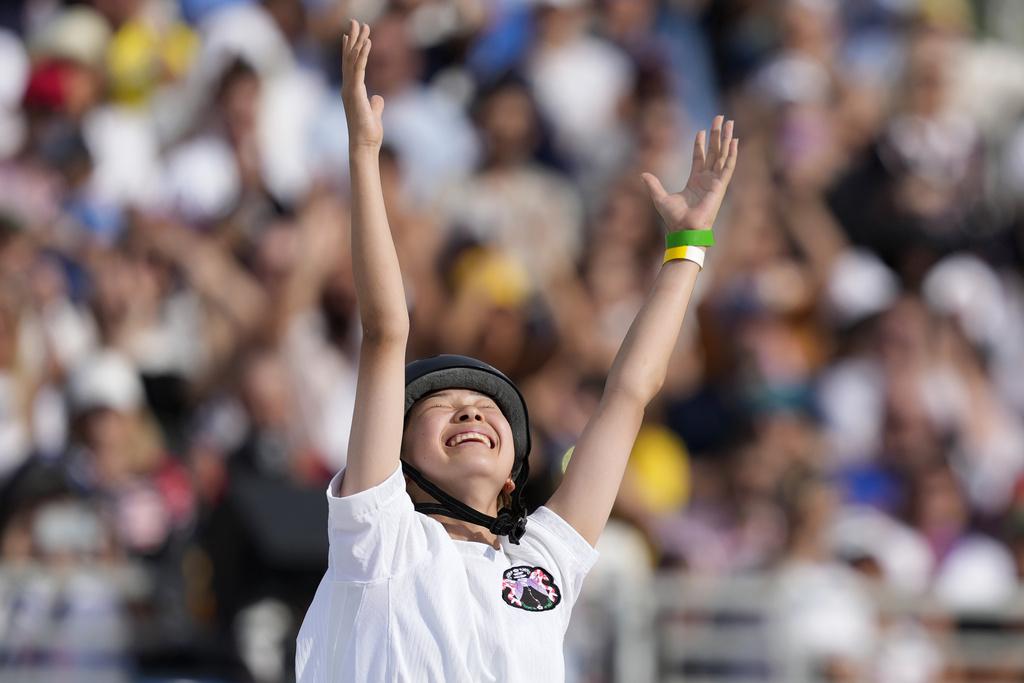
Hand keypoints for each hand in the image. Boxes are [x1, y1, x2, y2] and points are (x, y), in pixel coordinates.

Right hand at [341, 20, 383, 150]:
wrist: (364, 145)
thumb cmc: (368, 133)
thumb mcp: (374, 114)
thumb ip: (375, 104)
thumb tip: (378, 98)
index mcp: (352, 91)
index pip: (350, 66)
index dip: (350, 49)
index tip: (350, 35)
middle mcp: (348, 88)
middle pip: (349, 58)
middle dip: (353, 38)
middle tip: (355, 21)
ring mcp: (350, 89)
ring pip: (353, 60)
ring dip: (358, 41)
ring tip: (363, 25)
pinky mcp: (355, 92)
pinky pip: (359, 69)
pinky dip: (362, 54)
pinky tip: (367, 42)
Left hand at [641, 115, 737, 231]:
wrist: (684, 229)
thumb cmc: (674, 219)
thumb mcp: (660, 198)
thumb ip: (653, 185)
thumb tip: (643, 174)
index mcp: (695, 181)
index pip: (699, 158)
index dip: (701, 144)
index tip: (701, 130)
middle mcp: (707, 179)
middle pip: (714, 152)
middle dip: (716, 135)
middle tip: (720, 118)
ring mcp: (715, 181)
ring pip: (723, 154)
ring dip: (726, 138)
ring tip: (729, 122)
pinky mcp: (720, 185)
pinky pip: (728, 166)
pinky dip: (732, 153)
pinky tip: (734, 140)